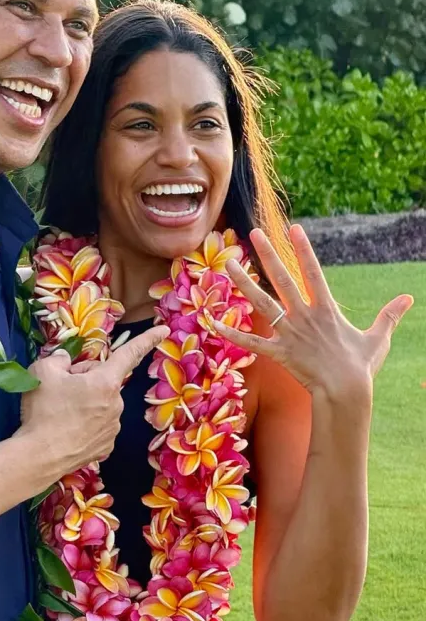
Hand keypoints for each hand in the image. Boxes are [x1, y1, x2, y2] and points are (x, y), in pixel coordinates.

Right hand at [19, 324, 168, 478]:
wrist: (38, 456)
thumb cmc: (43, 411)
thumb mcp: (43, 370)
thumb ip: (59, 358)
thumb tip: (66, 362)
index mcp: (105, 382)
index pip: (130, 354)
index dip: (147, 339)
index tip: (164, 330)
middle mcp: (116, 405)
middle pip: (103, 380)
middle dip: (86, 380)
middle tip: (60, 390)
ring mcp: (113, 428)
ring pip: (101, 404)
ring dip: (85, 403)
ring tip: (60, 413)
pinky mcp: (105, 447)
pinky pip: (98, 425)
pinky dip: (85, 424)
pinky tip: (68, 429)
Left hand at [214, 225, 413, 399]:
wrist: (345, 392)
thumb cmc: (362, 367)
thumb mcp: (378, 338)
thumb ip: (389, 316)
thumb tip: (409, 298)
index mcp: (326, 309)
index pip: (313, 271)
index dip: (303, 249)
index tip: (293, 228)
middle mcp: (304, 316)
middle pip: (282, 279)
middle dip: (268, 254)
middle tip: (254, 233)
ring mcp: (289, 333)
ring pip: (262, 303)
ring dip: (243, 283)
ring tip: (227, 265)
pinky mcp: (278, 353)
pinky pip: (251, 342)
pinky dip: (233, 334)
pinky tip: (214, 323)